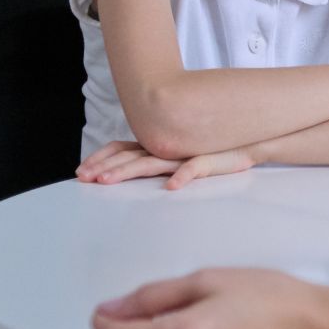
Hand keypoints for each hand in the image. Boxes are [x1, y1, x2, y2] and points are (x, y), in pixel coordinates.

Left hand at [76, 140, 257, 189]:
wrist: (246, 141)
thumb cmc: (210, 151)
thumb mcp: (178, 155)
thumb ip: (157, 160)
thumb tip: (136, 169)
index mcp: (156, 145)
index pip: (122, 148)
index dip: (101, 157)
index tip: (82, 169)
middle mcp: (165, 148)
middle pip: (128, 156)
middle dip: (103, 166)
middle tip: (84, 178)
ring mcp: (183, 154)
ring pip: (150, 163)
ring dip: (126, 172)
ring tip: (107, 181)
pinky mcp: (205, 160)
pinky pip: (192, 168)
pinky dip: (181, 176)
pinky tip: (172, 187)